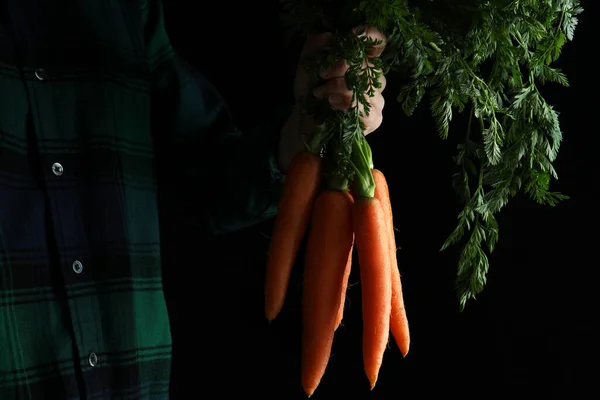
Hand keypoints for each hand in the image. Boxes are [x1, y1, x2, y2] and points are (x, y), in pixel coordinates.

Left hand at [278, 26, 387, 170]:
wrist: (305, 119)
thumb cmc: (310, 90)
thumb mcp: (307, 65)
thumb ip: (315, 47)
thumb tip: (327, 35)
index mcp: (360, 60)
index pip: (378, 42)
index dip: (371, 35)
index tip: (352, 36)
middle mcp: (372, 77)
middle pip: (370, 65)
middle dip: (343, 68)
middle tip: (322, 75)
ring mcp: (377, 98)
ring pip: (369, 89)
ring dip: (342, 90)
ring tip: (322, 95)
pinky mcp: (375, 118)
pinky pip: (372, 111)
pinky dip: (351, 108)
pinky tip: (335, 107)